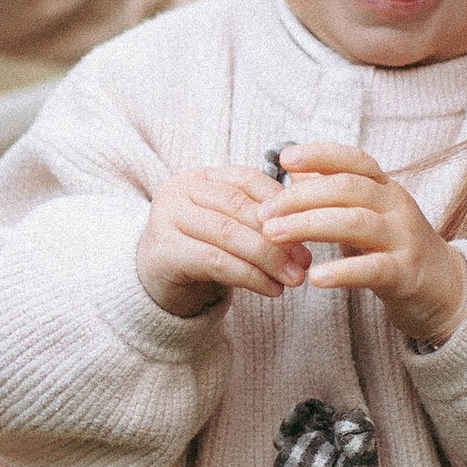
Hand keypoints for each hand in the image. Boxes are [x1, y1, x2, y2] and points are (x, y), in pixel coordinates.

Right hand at [135, 164, 301, 317]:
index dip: (281, 203)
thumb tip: (311, 224)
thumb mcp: (231, 229)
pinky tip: (271, 289)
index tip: (310, 227)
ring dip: (267, 258)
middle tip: (306, 261)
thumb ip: (261, 219)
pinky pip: (214, 261)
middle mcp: (179, 190)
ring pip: (227, 233)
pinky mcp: (162, 252)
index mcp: (199, 177)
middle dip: (278, 235)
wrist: (155, 285)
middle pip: (238, 206)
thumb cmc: (202, 253)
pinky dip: (248, 276)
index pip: (247, 179)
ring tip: (293, 278)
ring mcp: (165, 218)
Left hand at [266, 141, 466, 347]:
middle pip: (347, 189)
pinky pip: (372, 269)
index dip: (319, 155)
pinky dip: (342, 271)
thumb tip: (294, 170)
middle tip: (263, 213)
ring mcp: (403, 238)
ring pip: (355, 223)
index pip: (354, 160)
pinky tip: (315, 278)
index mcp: (384, 188)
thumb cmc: (393, 247)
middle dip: (300, 198)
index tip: (284, 158)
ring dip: (309, 226)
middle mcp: (396, 206)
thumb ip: (334, 193)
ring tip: (273, 236)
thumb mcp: (367, 214)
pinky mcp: (405, 273)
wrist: (442, 288)